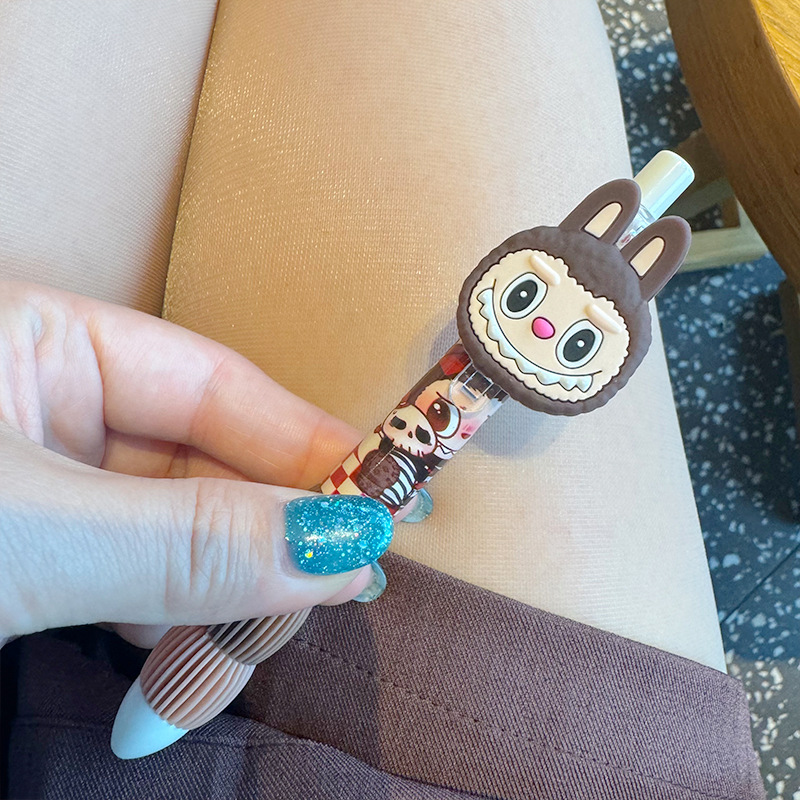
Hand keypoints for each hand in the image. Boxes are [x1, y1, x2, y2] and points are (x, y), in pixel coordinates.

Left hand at [0, 282, 392, 644]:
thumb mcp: (38, 533)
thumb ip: (186, 540)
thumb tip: (340, 547)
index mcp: (45, 344)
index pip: (214, 384)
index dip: (306, 444)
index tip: (382, 498)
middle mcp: (52, 405)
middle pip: (203, 462)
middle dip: (266, 531)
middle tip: (342, 582)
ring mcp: (45, 485)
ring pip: (175, 527)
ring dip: (221, 587)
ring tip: (259, 636)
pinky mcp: (38, 556)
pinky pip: (134, 574)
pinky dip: (169, 614)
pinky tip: (186, 646)